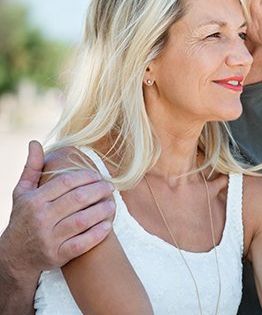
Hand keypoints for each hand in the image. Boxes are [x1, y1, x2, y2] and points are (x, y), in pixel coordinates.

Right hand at [0, 141, 114, 275]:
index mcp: (34, 201)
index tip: (98, 176)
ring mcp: (49, 238)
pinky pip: (82, 244)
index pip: (65, 182)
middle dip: (99, 191)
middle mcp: (41, 218)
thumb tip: (35, 142)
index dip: (86, 177)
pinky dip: (97, 234)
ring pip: (82, 221)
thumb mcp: (22, 192)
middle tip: (110, 187)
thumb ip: (32, 168)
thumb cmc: (23, 218)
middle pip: (77, 199)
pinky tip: (107, 226)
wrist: (14, 256)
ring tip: (112, 204)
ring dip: (102, 211)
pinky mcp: (57, 255)